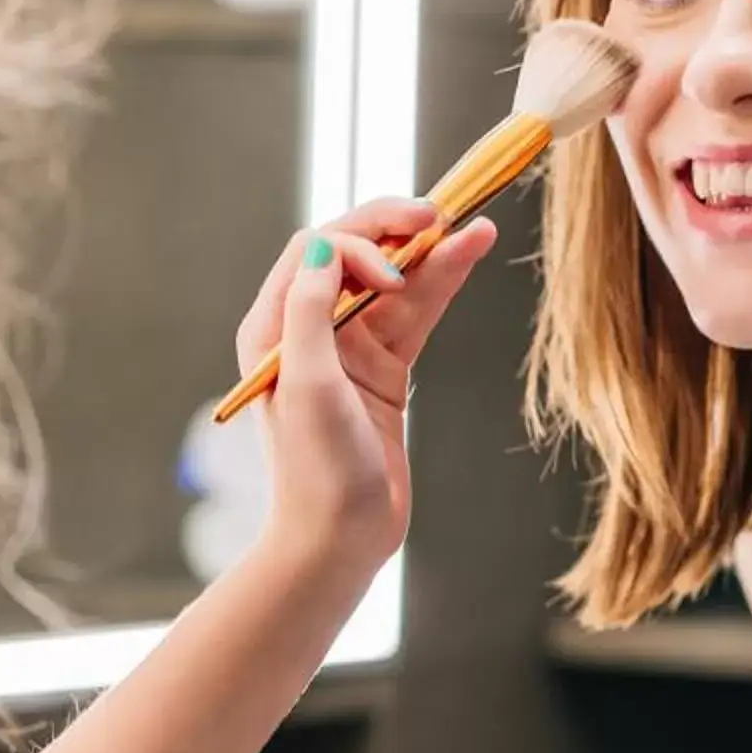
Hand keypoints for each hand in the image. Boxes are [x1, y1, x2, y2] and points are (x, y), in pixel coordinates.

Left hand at [235, 197, 496, 572]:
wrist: (341, 539)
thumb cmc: (317, 470)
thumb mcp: (308, 386)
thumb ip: (312, 311)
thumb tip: (330, 246)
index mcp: (273, 327)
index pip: (317, 251)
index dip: (359, 241)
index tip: (396, 271)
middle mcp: (308, 329)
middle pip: (357, 254)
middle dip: (398, 229)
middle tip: (442, 213)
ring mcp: (350, 348)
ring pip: (396, 281)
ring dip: (433, 253)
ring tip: (477, 226)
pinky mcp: (385, 370)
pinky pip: (416, 313)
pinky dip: (442, 284)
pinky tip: (471, 253)